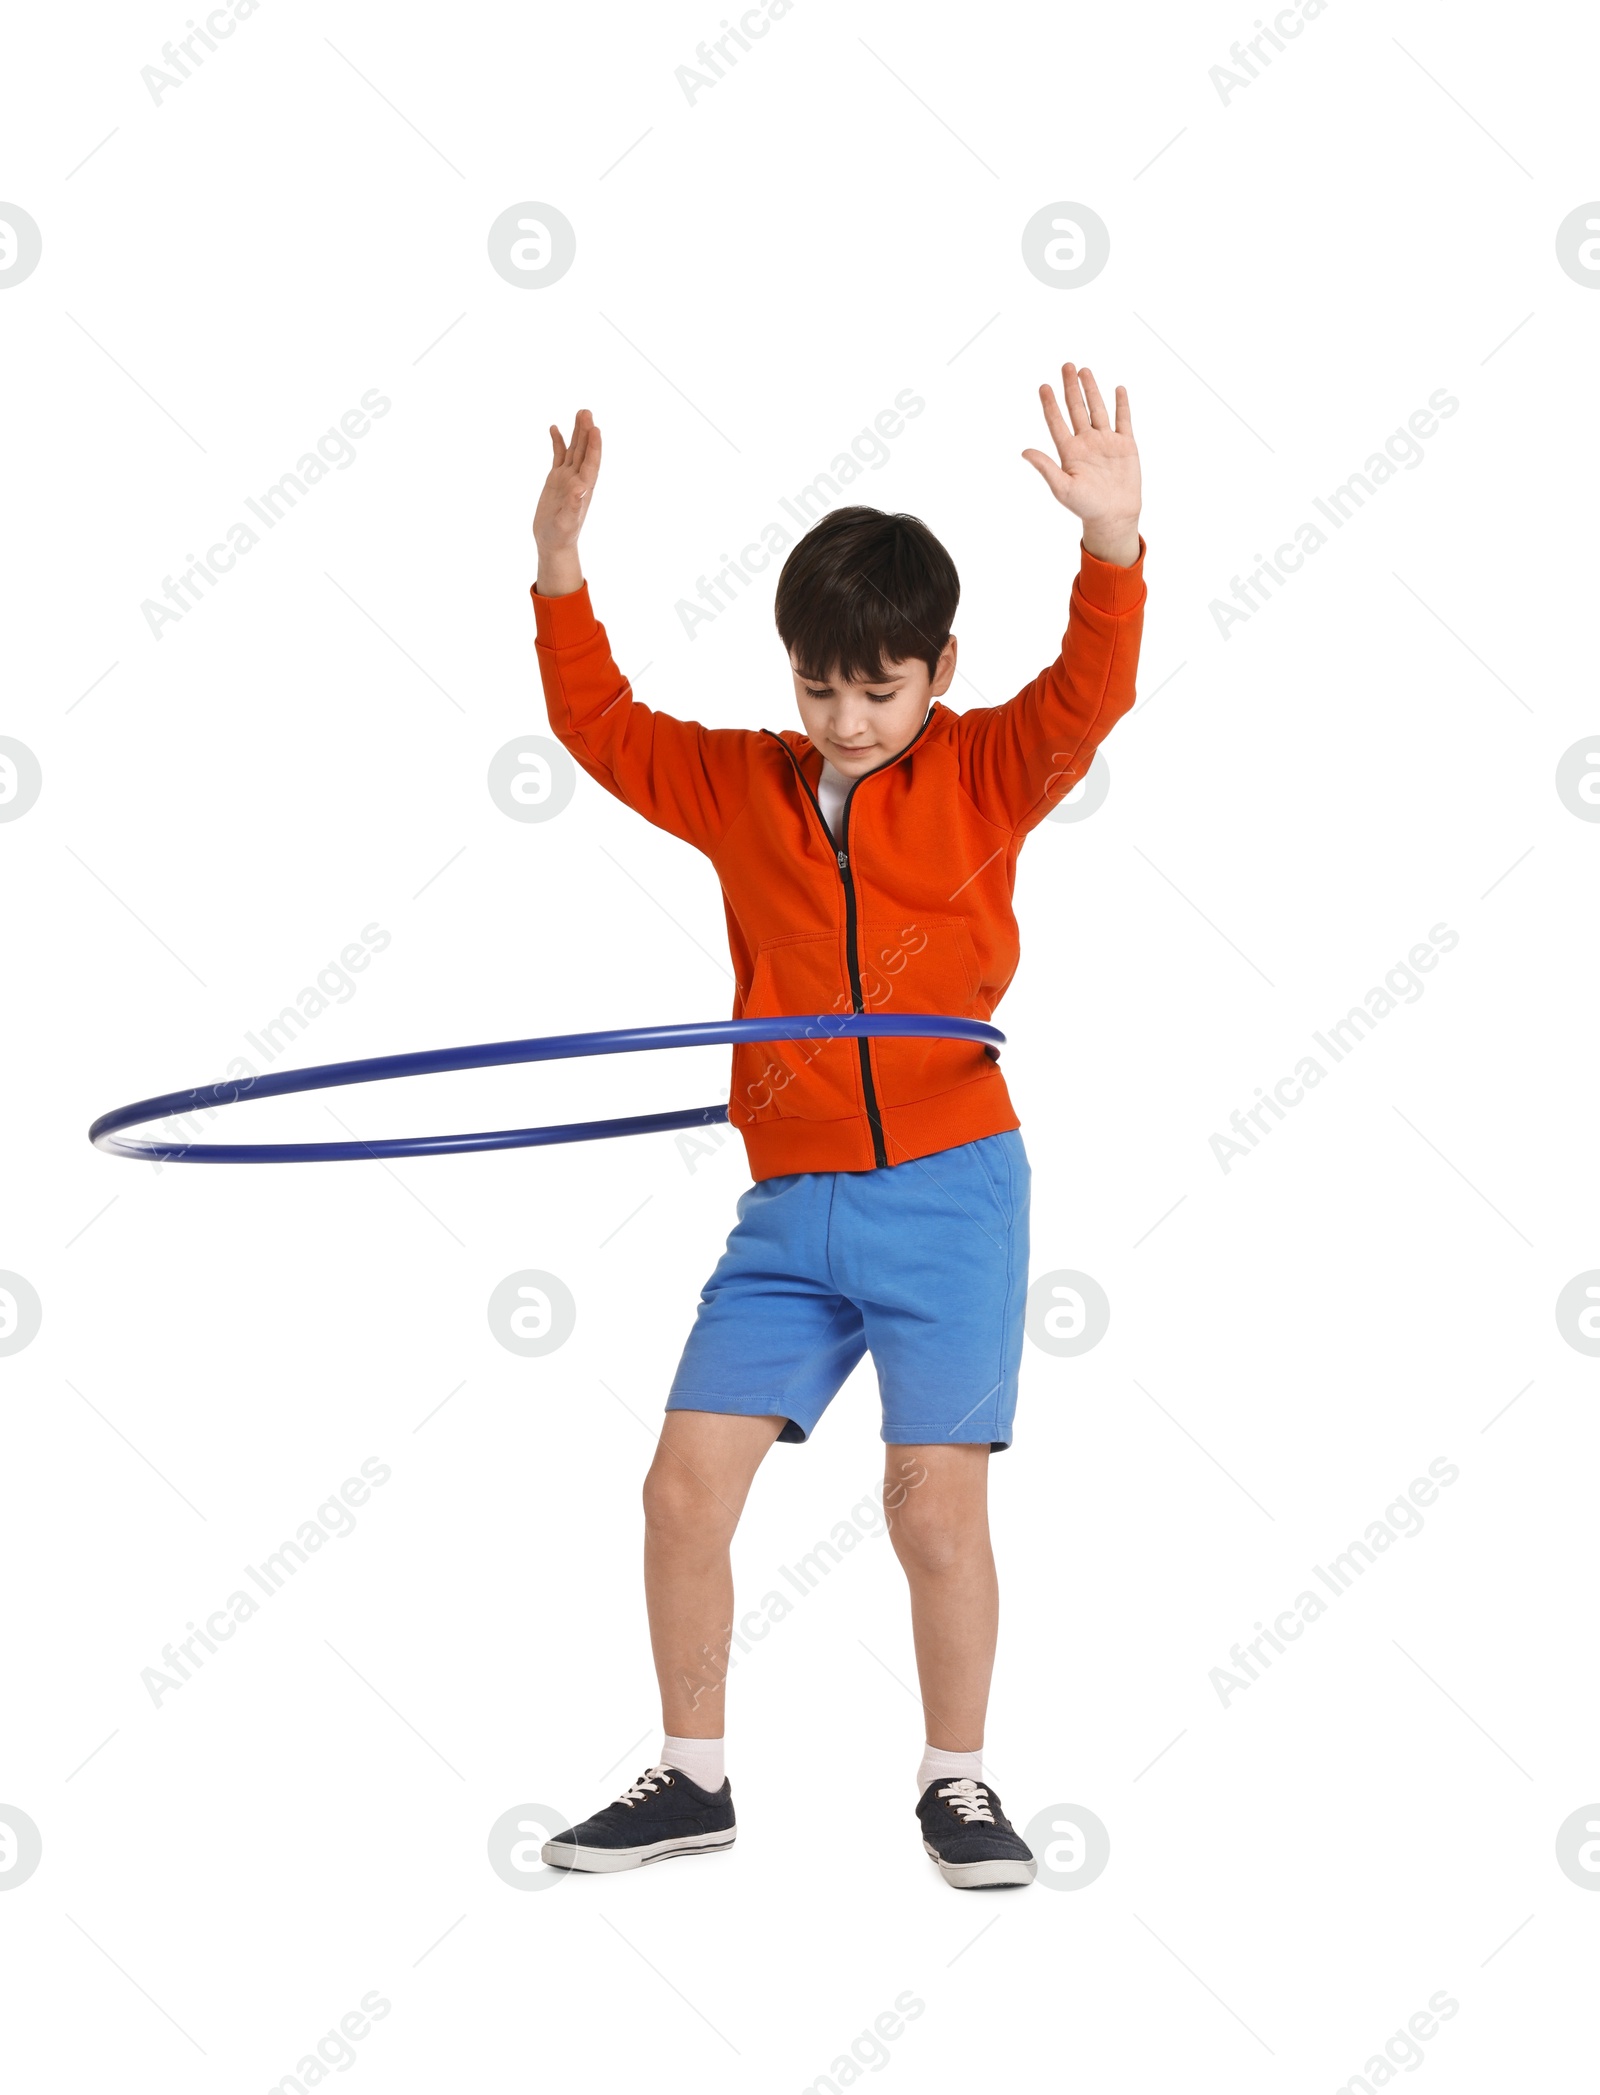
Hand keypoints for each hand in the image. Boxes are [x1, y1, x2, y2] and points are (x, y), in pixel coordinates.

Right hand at [533, 408, 601, 595]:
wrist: (553, 542)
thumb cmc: (561, 535)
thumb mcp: (567, 522)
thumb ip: (574, 505)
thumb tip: (581, 487)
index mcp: (584, 488)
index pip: (591, 463)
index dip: (594, 446)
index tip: (595, 429)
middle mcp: (578, 479)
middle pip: (584, 451)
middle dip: (586, 432)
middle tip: (587, 412)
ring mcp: (568, 477)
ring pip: (574, 450)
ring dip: (577, 433)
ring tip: (580, 413)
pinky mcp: (556, 479)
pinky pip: (558, 456)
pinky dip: (558, 442)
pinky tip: (555, 428)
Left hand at [1022, 364, 1140, 566]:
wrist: (1114, 516)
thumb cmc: (1085, 506)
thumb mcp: (1062, 488)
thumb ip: (1045, 467)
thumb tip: (1024, 451)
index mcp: (1069, 451)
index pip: (1057, 422)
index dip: (1050, 404)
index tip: (1044, 386)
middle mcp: (1086, 442)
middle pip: (1076, 409)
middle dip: (1070, 387)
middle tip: (1066, 366)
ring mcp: (1106, 442)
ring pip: (1097, 409)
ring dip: (1091, 390)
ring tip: (1084, 370)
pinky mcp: (1125, 445)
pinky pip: (1123, 420)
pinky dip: (1121, 404)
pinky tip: (1117, 389)